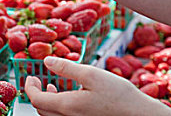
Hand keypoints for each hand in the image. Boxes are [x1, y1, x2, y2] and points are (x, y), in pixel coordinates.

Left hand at [25, 56, 170, 115]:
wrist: (141, 115)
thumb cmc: (120, 95)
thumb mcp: (92, 74)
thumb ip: (66, 67)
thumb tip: (46, 60)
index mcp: (68, 106)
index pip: (36, 99)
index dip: (29, 87)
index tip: (30, 76)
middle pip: (41, 109)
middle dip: (36, 93)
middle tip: (37, 78)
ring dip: (46, 101)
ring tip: (51, 85)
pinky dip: (57, 107)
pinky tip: (67, 95)